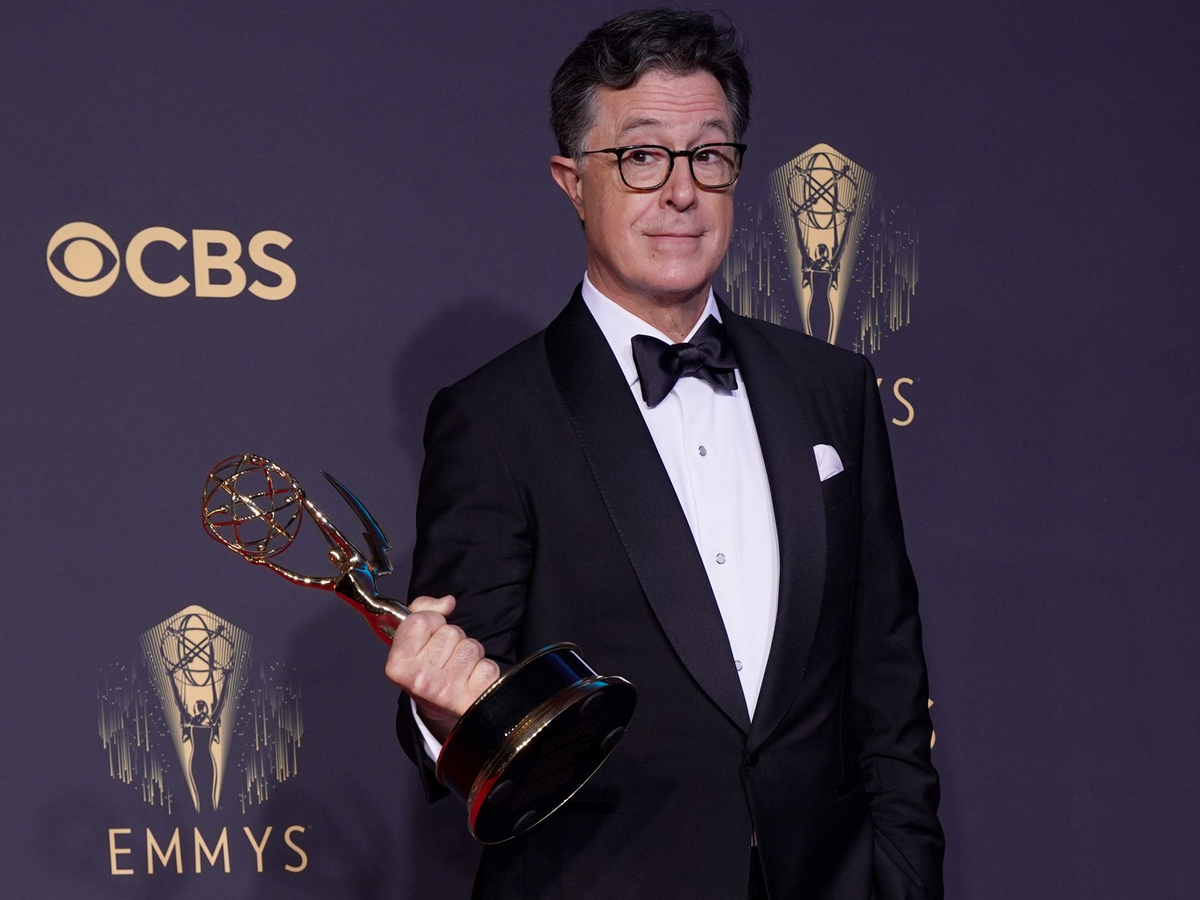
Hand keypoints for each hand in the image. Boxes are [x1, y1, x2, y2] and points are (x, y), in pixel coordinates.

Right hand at [384, 595, 500, 742]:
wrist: (440, 714)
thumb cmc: (426, 670)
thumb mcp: (410, 644)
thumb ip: (421, 611)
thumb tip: (448, 602)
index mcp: (398, 665)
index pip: (420, 620)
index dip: (430, 621)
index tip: (428, 634)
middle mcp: (420, 679)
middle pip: (450, 632)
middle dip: (452, 639)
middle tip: (445, 656)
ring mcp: (447, 691)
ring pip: (471, 647)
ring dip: (469, 654)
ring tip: (459, 668)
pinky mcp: (472, 699)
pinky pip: (488, 666)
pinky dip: (484, 670)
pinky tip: (471, 680)